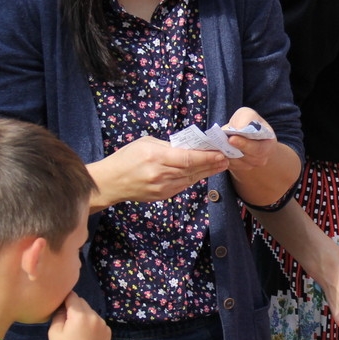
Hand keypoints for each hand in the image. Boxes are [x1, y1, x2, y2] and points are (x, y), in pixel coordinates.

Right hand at [47, 293, 110, 339]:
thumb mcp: (54, 332)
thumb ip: (58, 315)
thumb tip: (63, 307)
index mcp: (80, 314)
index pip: (72, 296)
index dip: (65, 299)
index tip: (60, 306)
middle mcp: (94, 315)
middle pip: (82, 302)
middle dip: (74, 308)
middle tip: (67, 322)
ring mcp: (103, 323)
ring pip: (90, 312)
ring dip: (84, 316)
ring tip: (78, 332)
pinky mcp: (108, 331)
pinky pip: (97, 321)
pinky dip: (92, 325)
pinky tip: (87, 338)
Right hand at [90, 136, 228, 207]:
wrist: (111, 182)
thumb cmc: (127, 158)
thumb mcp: (146, 143)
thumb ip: (168, 146)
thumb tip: (189, 147)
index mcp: (156, 157)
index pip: (188, 159)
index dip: (207, 157)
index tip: (221, 153)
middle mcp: (161, 174)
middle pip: (193, 170)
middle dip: (212, 164)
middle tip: (227, 158)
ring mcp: (162, 188)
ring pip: (190, 179)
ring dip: (206, 172)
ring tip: (220, 165)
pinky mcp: (162, 196)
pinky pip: (182, 185)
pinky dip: (193, 178)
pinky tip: (202, 173)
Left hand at [221, 107, 278, 175]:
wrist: (244, 133)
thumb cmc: (248, 122)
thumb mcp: (248, 115)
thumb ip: (246, 119)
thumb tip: (239, 128)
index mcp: (268, 144)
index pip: (258, 148)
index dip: (244, 144)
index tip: (231, 139)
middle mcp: (261, 158)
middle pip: (247, 158)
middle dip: (233, 150)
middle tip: (221, 142)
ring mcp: (250, 165)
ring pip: (236, 163)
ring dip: (226, 154)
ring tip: (217, 144)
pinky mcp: (238, 168)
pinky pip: (229, 165)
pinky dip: (222, 157)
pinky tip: (217, 149)